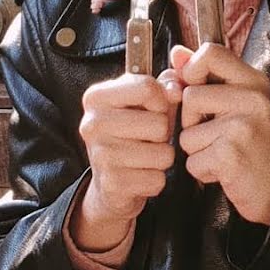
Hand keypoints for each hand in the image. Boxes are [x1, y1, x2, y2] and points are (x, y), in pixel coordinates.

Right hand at [73, 71, 181, 249]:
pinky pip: (157, 179)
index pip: (147, 88)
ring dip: (162, 156)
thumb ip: (164, 86)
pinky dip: (156, 178)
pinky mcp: (111, 184)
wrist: (110, 181)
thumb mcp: (143, 102)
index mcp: (97, 96)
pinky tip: (141, 174)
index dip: (161, 100)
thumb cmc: (131, 131)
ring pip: (163, 153)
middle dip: (163, 132)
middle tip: (148, 137)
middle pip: (159, 124)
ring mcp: (100, 155)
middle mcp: (93, 124)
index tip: (154, 108)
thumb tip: (177, 91)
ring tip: (145, 154)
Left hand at [173, 43, 269, 225]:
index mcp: (253, 80)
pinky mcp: (231, 155)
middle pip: (189, 96)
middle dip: (191, 120)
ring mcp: (243, 126)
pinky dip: (201, 170)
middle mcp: (253, 98)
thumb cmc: (245, 142)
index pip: (210, 51)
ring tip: (221, 151)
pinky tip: (222, 169)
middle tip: (217, 132)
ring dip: (196, 149)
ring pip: (186, 132)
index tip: (197, 87)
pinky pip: (191, 160)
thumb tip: (177, 53)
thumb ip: (202, 74)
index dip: (192, 69)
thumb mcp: (230, 101)